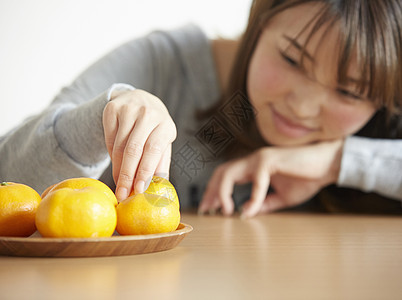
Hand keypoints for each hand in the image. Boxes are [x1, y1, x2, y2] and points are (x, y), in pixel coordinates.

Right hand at [103, 89, 176, 200]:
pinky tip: (115, 166)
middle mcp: (148, 114)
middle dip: (127, 175)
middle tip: (122, 194)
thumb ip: (160, 163)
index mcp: (165, 124)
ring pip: (119, 146)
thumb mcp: (163, 142)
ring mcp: (129, 109)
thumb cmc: (154, 128)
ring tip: (119, 185)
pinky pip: (109, 139)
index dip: (145, 171)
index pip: (154, 150)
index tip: (138, 190)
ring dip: (117, 169)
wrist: (139, 99)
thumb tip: (159, 188)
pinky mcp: (111, 108)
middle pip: (134, 149)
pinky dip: (110, 156)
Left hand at [198, 139, 342, 217]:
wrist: (327, 166)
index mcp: (252, 168)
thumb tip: (246, 213)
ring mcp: (259, 158)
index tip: (209, 209)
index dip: (214, 191)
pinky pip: (256, 180)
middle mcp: (252, 160)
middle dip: (211, 191)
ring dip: (223, 192)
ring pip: (230, 172)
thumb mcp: (280, 197)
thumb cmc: (306, 178)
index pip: (226, 176)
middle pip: (221, 172)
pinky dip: (252, 197)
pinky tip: (249, 211)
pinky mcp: (270, 160)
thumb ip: (263, 204)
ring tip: (225, 211)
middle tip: (206, 210)